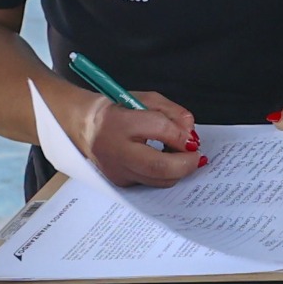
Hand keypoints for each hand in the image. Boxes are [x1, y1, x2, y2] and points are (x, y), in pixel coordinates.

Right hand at [57, 85, 199, 187]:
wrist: (86, 127)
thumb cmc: (118, 111)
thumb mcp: (146, 100)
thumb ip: (172, 113)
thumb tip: (190, 134)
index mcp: (120, 121)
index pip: (158, 129)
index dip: (182, 135)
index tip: (192, 138)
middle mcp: (116, 150)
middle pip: (160, 166)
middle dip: (186, 163)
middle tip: (196, 155)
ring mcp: (118, 171)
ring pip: (159, 180)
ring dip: (179, 170)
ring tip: (182, 156)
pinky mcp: (121, 182)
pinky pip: (152, 183)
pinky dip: (165, 174)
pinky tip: (167, 162)